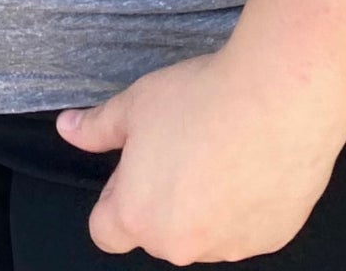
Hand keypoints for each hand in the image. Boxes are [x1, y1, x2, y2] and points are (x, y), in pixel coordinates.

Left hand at [52, 44, 345, 262]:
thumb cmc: (202, 99)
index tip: (133, 167)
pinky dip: (245, 204)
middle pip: (157, 231)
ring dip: (206, 205)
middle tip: (182, 148)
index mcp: (137, 215)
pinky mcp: (270, 239)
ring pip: (204, 232)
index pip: (106, 232)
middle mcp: (180, 244)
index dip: (114, 197)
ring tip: (221, 149)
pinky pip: (246, 228)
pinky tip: (252, 161)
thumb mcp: (135, 104)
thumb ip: (97, 126)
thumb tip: (68, 128)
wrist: (278, 99)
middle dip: (162, 198)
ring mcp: (228, 246)